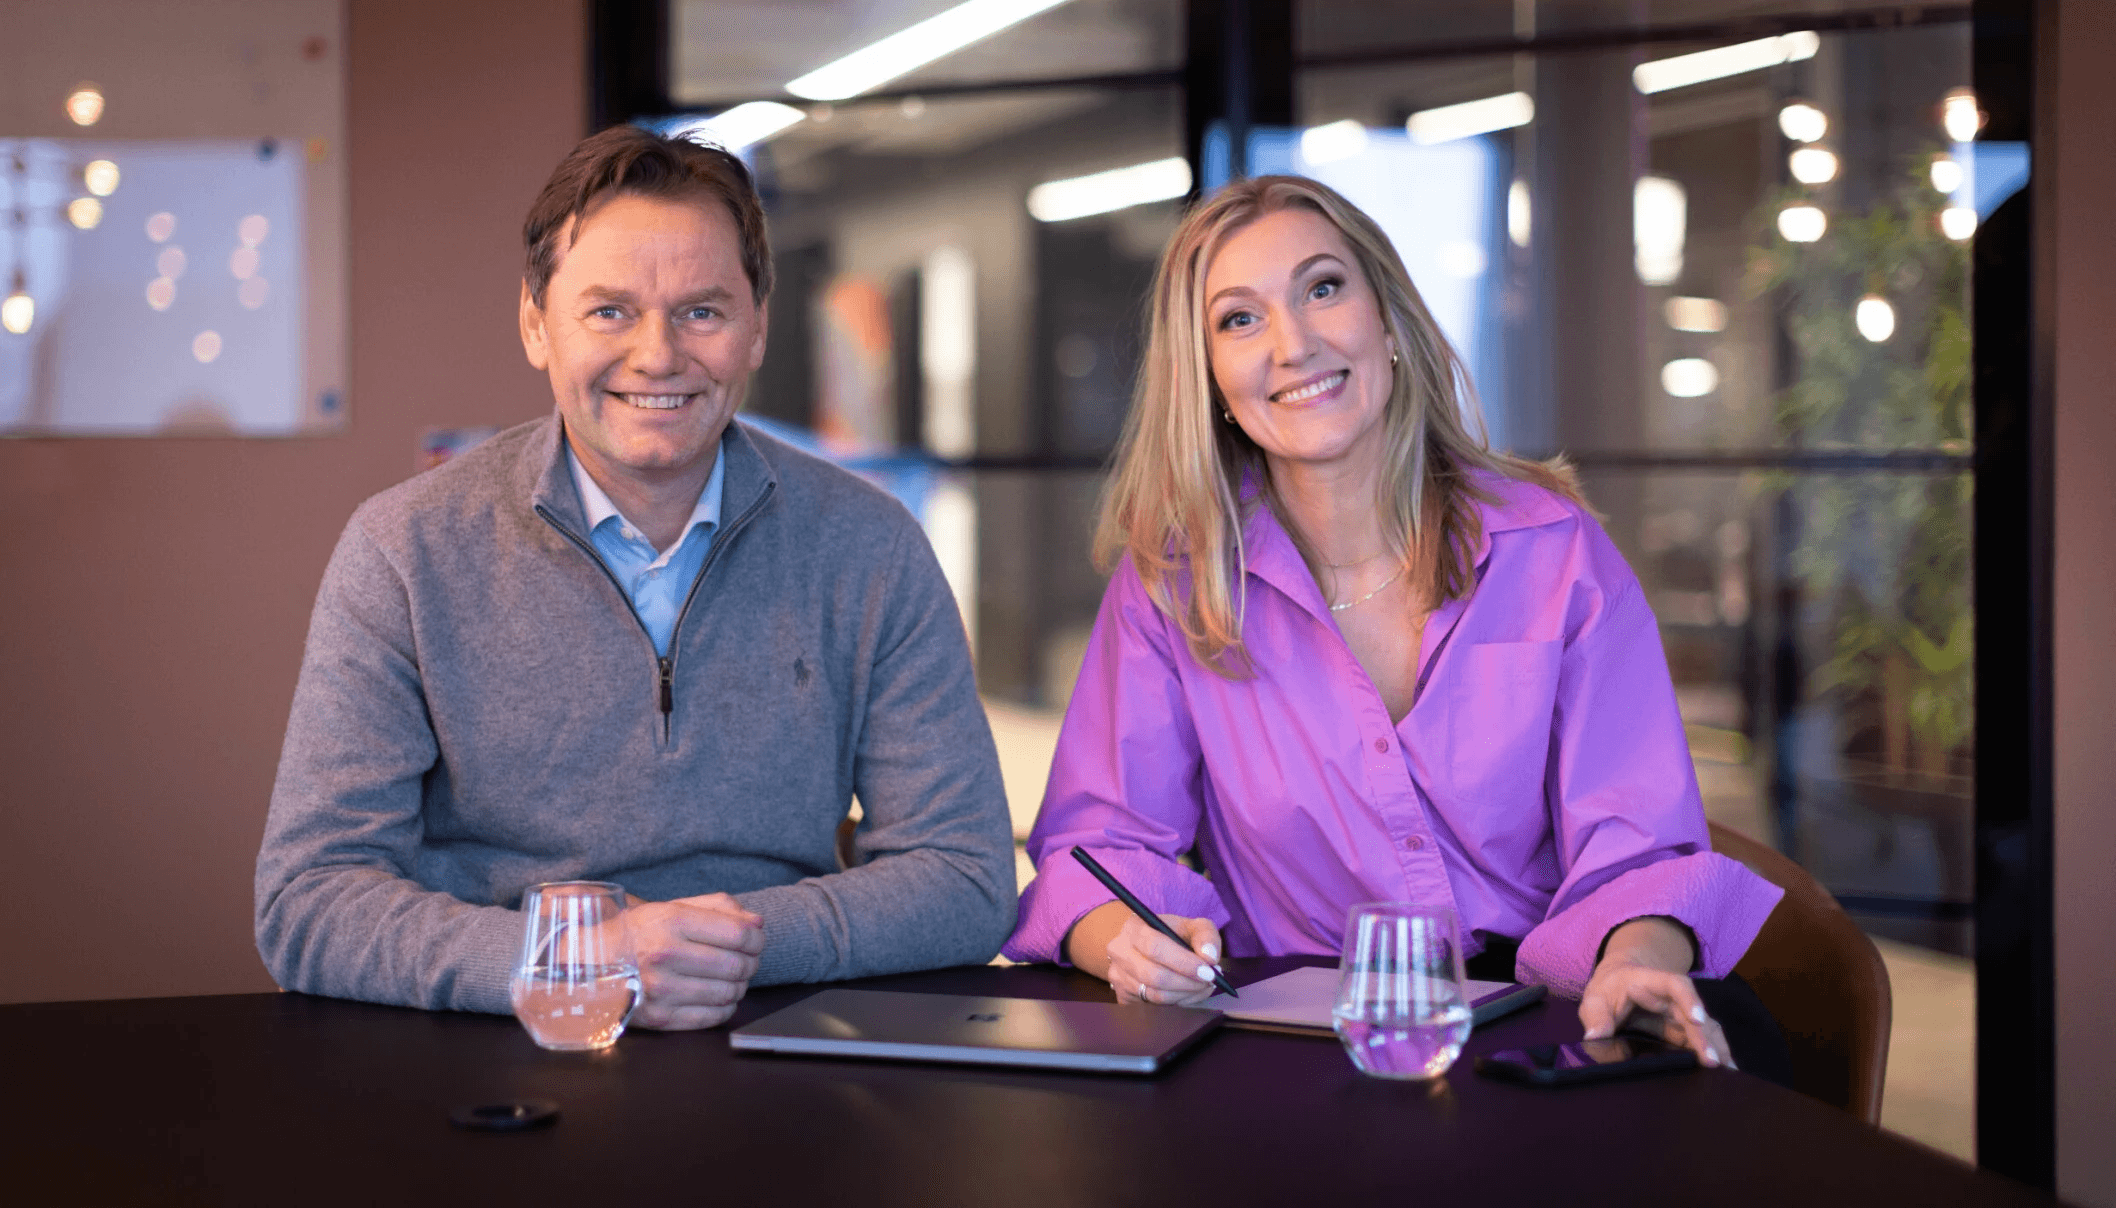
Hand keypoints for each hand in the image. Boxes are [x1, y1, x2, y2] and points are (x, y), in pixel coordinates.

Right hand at [623, 893, 765, 1029]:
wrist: (591, 962)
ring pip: (728, 993)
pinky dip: (726, 1008)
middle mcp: (665, 955)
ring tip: (732, 978)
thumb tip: (757, 923)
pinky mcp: (658, 1017)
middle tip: (746, 960)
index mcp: (671, 922)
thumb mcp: (674, 907)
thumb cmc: (640, 932)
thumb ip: (718, 907)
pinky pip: (711, 1017)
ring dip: (740, 986)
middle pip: (737, 965)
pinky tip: (720, 997)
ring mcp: (660, 989)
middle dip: (751, 963)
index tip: (756, 941)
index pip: (739, 934)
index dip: (757, 939)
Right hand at [1065, 900, 1224, 1006]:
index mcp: (1134, 927)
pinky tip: (1187, 993)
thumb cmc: (1172, 935)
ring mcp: (1117, 976)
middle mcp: (1119, 951)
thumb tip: (1210, 957)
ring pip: (1155, 995)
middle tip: (1210, 983)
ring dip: (1185, 995)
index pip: (1156, 947)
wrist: (1146, 947)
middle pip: (1154, 976)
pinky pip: (1152, 1006)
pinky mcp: (1122, 996)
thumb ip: (1206, 936)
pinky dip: (1176, 1003)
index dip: (1184, 963)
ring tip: (1202, 987)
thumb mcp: (1191, 926)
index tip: (1208, 972)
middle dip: (1187, 983)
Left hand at [1578, 916, 1733, 1069]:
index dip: (1689, 1000)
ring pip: (1705, 1028)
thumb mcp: (1593, 1000)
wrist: (1618, 984)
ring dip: (1716, 1047)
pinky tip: (1726, 1072)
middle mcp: (1672, 998)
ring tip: (1726, 1071)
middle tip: (1712, 1062)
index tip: (1697, 1018)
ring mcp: (1680, 1015)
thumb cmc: (1607, 991)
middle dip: (1705, 1036)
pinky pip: (1701, 1041)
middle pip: (1695, 1013)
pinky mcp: (1682, 1032)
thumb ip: (1595, 1017)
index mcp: (1650, 982)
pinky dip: (1713, 1054)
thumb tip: (1594, 1037)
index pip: (1676, 985)